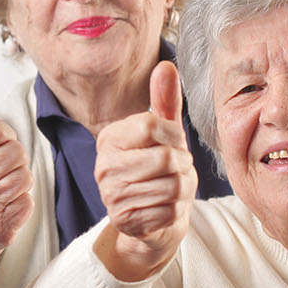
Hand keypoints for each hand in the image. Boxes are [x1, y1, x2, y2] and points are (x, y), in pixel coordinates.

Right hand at [92, 61, 196, 280]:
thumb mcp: (163, 134)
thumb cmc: (158, 170)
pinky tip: (166, 207)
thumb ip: (164, 101)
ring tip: (172, 188)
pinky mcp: (126, 221)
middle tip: (176, 169)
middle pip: (165, 158)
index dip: (174, 134)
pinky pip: (170, 210)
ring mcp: (112, 196)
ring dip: (183, 188)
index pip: (151, 125)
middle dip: (182, 164)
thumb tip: (166, 65)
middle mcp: (104, 167)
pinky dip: (177, 209)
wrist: (149, 218)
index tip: (173, 143)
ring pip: (172, 186)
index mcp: (109, 139)